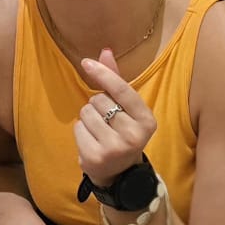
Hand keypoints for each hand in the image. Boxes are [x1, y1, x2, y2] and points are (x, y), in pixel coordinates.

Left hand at [75, 48, 156, 188]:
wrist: (120, 173)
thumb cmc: (122, 132)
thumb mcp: (126, 109)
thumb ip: (116, 80)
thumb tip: (105, 51)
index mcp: (147, 120)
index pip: (122, 90)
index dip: (103, 74)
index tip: (85, 62)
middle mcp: (134, 135)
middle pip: (98, 100)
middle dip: (97, 106)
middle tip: (107, 123)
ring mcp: (115, 148)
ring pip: (86, 113)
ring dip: (87, 119)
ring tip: (99, 133)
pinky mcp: (95, 157)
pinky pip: (77, 128)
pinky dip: (80, 132)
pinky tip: (92, 142)